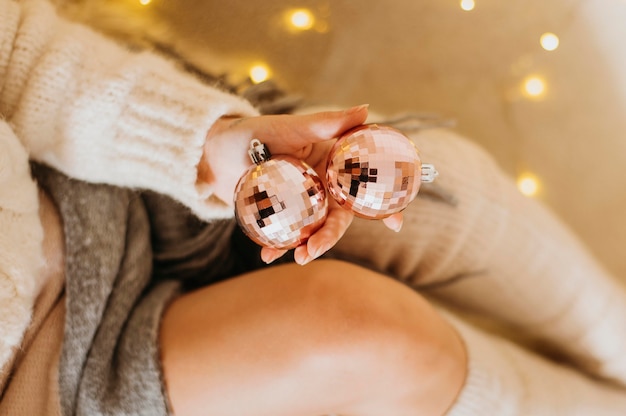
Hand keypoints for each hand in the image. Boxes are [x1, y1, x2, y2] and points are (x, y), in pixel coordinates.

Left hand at [199, 106, 403, 264]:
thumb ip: (326, 122)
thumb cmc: (251, 133)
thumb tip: (366, 110)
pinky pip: (287, 235)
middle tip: (314, 250)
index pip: (364, 184)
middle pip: (338, 216)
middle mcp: (322, 185)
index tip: (397, 223)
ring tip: (294, 257)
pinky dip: (279, 246)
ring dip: (307, 246)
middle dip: (330, 237)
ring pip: (314, 229)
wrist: (212, 152)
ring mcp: (302, 203)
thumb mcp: (289, 126)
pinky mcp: (282, 216)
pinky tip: (268, 255)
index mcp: (333, 163)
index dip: (383, 204)